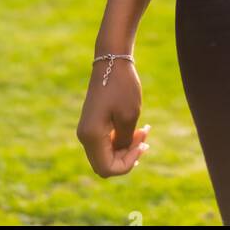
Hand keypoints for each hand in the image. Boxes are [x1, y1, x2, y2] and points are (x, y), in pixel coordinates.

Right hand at [76, 58, 150, 177]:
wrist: (112, 60)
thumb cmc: (122, 87)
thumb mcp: (129, 117)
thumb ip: (125, 142)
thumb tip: (120, 156)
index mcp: (91, 136)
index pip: (107, 168)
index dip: (126, 165)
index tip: (141, 145)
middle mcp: (84, 136)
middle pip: (105, 165)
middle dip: (127, 157)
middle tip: (144, 140)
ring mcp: (87, 130)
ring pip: (106, 154)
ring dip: (126, 148)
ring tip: (144, 132)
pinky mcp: (92, 123)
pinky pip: (105, 143)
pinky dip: (121, 141)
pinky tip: (137, 130)